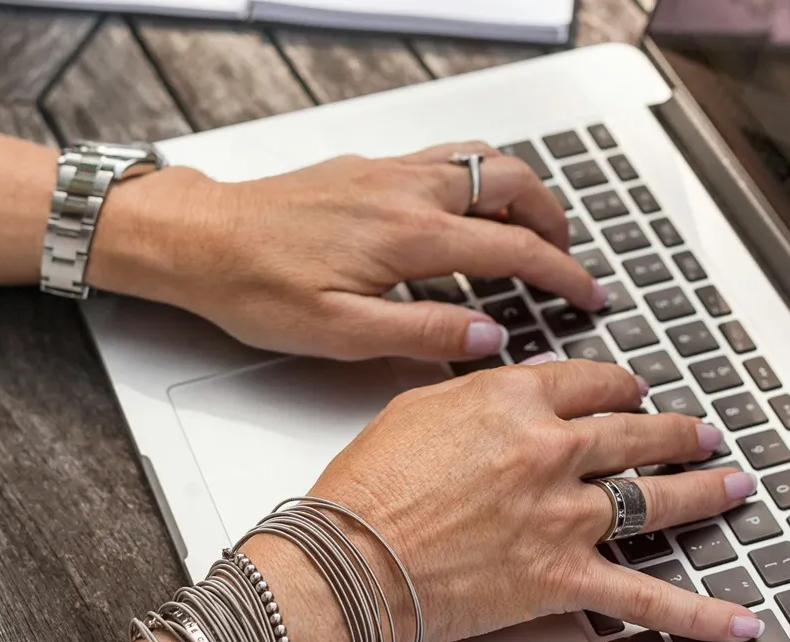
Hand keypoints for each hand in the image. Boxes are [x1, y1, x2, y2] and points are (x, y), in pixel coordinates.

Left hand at [89, 142, 605, 360]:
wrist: (200, 240)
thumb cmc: (255, 286)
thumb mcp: (341, 333)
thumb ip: (423, 333)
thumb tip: (488, 336)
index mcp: (408, 234)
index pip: (514, 247)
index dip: (562, 274)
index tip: (589, 295)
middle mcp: (405, 189)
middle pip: (512, 183)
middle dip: (554, 219)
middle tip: (567, 260)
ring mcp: (386, 170)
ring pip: (481, 159)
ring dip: (519, 191)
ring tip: (531, 230)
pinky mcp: (366, 167)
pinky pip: (444, 157)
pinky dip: (479, 177)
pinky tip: (467, 210)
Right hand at [255, 357, 762, 641]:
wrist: (350, 560)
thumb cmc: (369, 490)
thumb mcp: (416, 408)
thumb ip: (477, 395)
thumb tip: (511, 392)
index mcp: (515, 402)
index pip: (591, 383)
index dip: (619, 386)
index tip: (629, 391)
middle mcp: (551, 452)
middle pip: (637, 433)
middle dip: (676, 432)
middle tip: (697, 433)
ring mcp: (565, 516)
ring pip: (657, 499)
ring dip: (704, 491)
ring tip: (732, 485)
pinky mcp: (564, 578)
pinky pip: (647, 598)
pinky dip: (699, 614)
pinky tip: (737, 619)